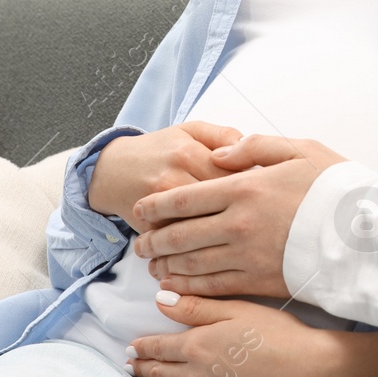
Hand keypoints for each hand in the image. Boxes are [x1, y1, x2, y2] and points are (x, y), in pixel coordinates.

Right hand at [88, 122, 243, 234]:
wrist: (112, 170)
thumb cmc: (159, 149)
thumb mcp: (191, 130)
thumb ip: (224, 135)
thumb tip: (250, 150)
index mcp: (188, 153)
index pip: (234, 173)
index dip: (254, 185)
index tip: (264, 191)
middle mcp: (173, 180)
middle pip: (221, 203)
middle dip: (243, 211)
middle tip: (258, 215)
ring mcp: (160, 208)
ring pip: (203, 227)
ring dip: (225, 232)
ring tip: (241, 231)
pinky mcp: (150, 229)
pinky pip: (183, 243)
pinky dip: (201, 246)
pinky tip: (218, 246)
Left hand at [129, 293, 377, 376]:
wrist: (308, 371)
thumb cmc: (277, 334)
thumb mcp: (237, 310)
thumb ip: (196, 307)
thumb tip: (160, 300)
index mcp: (196, 347)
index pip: (158, 347)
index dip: (142, 346)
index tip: (131, 346)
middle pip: (158, 373)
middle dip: (142, 368)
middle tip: (131, 365)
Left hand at [134, 136, 346, 297]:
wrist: (368, 233)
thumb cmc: (337, 188)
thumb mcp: (300, 149)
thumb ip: (254, 147)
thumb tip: (218, 155)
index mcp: (245, 187)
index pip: (184, 198)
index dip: (155, 206)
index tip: (140, 211)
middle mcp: (238, 223)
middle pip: (179, 234)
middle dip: (153, 240)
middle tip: (140, 244)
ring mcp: (247, 255)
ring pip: (191, 262)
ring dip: (166, 265)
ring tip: (153, 265)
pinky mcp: (260, 281)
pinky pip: (213, 286)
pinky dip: (188, 287)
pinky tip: (176, 287)